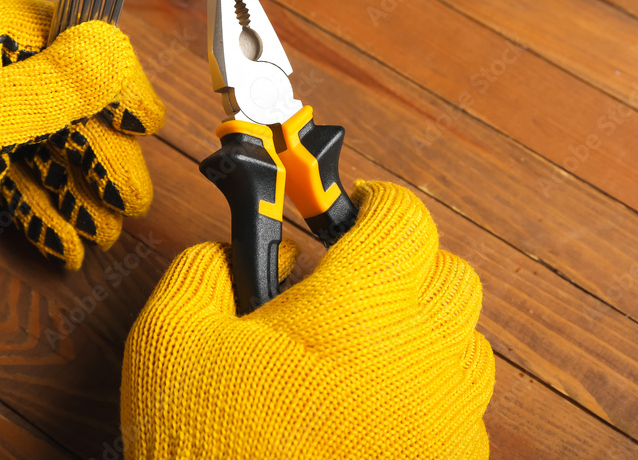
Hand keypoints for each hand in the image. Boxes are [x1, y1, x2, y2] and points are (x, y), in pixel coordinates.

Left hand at [0, 0, 163, 294]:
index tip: (142, 121)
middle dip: (98, 150)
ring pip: (42, 145)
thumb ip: (36, 91)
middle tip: (133, 199)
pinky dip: (45, 213)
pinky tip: (70, 246)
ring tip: (109, 232)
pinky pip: (15, 182)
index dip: (107, 74)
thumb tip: (112, 49)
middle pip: (58, 99)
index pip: (57, 34)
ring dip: (80, 189)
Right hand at [121, 181, 493, 459]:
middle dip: (406, 261)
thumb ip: (208, 269)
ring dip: (424, 325)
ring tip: (367, 345)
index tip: (349, 208)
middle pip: (451, 273)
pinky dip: (430, 388)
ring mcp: (447, 417)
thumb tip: (242, 248)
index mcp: (359, 309)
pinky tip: (379, 407)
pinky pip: (464, 405)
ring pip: (465, 340)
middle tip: (355, 276)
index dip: (375, 202)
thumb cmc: (208, 450)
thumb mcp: (171, 342)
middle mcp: (422, 356)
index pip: (404, 219)